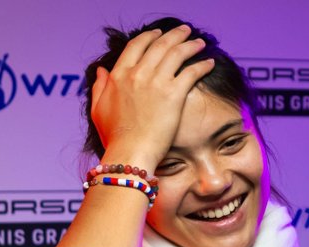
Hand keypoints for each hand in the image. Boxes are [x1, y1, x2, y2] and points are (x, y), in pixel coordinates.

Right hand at [90, 25, 214, 168]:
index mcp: (119, 76)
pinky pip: (191, 71)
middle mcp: (137, 74)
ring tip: (199, 43)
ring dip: (190, 45)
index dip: (149, 36)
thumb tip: (102, 71)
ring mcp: (156, 82)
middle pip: (159, 44)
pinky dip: (201, 64)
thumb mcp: (98, 110)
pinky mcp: (173, 94)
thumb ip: (99, 87)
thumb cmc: (114, 139)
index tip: (158, 33)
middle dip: (174, 34)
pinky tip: (209, 63)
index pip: (136, 46)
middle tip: (184, 31)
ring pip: (177, 53)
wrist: (129, 153)